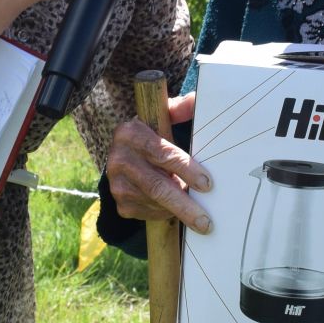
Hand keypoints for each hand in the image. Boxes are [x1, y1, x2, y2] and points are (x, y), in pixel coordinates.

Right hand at [105, 93, 211, 232]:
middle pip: (156, 186)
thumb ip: (182, 108)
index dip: (185, 169)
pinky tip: (176, 210)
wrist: (127, 157)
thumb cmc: (155, 136)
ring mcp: (116, 183)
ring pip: (154, 202)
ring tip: (198, 215)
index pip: (161, 153)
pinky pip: (148, 213)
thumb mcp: (165, 118)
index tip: (207, 184)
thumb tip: (197, 101)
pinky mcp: (120, 203)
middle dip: (184, 206)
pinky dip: (166, 214)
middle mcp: (118, 158)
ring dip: (178, 209)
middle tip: (206, 221)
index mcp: (130, 132)